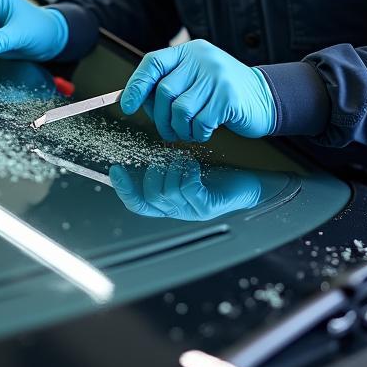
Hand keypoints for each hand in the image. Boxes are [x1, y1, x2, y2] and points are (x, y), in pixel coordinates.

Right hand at [109, 159, 264, 220]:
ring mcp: (192, 212)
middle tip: (168, 158)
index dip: (124, 190)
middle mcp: (178, 212)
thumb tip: (146, 154)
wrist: (250, 186)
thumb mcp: (187, 170)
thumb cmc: (220, 177)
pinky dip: (187, 172)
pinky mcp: (207, 207)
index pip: (138, 204)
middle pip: (151, 196)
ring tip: (184, 159)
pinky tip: (194, 165)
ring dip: (173, 169)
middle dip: (156, 172)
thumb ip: (166, 168)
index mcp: (170, 205)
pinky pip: (188, 189)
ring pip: (168, 192)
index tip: (116, 171)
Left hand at [120, 40, 275, 141]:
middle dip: (160, 118)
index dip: (136, 85)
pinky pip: (200, 122)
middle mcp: (202, 59)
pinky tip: (204, 131)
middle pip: (164, 91)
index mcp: (189, 52)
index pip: (153, 63)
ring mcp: (217, 77)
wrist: (265, 97)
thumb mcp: (196, 78)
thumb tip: (134, 99)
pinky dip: (197, 133)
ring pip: (180, 109)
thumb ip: (170, 83)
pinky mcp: (229, 97)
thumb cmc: (223, 93)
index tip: (128, 106)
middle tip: (168, 130)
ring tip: (188, 132)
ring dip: (179, 129)